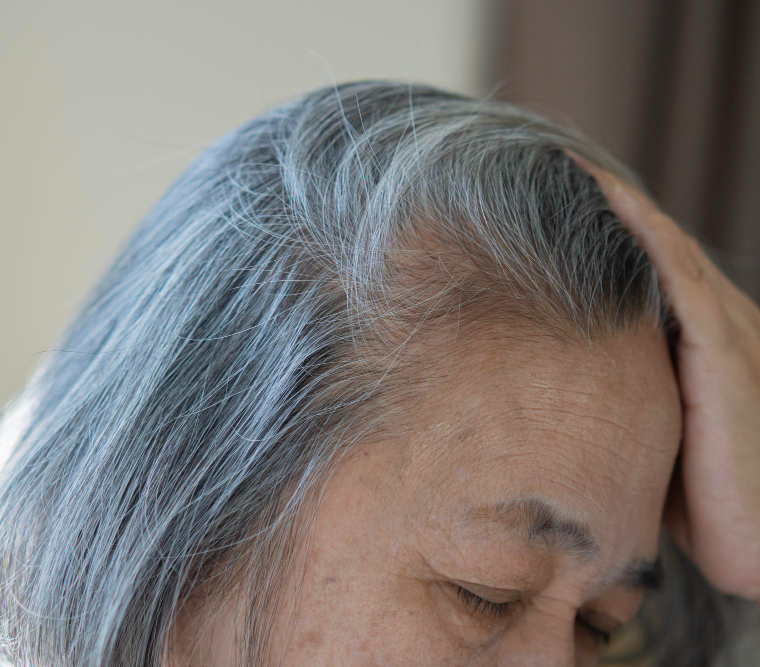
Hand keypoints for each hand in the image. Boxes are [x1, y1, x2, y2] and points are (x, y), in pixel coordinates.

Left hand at [574, 156, 759, 601]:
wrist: (758, 543)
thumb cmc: (698, 502)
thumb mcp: (648, 432)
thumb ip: (617, 396)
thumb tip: (550, 386)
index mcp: (696, 344)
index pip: (647, 271)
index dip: (606, 232)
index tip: (552, 202)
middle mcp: (717, 326)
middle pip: (653, 248)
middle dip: (604, 207)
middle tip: (548, 168)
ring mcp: (726, 333)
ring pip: (665, 248)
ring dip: (618, 204)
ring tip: (568, 168)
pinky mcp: (724, 351)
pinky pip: (681, 276)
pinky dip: (646, 233)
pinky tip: (612, 201)